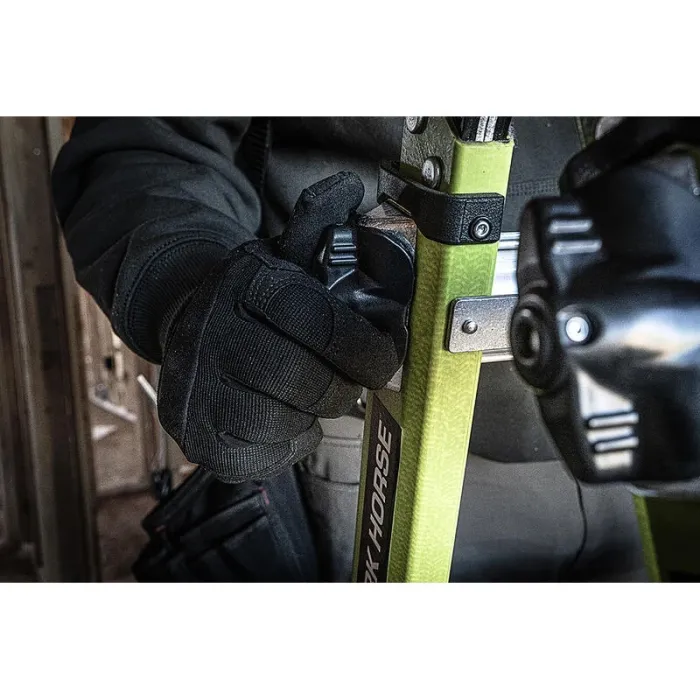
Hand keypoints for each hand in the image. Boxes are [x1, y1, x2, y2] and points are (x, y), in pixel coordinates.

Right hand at [157, 172, 400, 481]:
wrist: (183, 326)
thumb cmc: (248, 298)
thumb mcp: (280, 256)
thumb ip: (319, 227)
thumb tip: (351, 188)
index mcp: (245, 287)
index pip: (326, 328)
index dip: (370, 350)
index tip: (383, 356)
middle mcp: (217, 340)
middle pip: (317, 384)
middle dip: (343, 384)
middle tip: (341, 373)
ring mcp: (204, 395)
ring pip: (300, 421)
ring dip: (314, 408)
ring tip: (296, 385)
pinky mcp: (204, 441)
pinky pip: (278, 453)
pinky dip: (291, 436)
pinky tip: (275, 409)